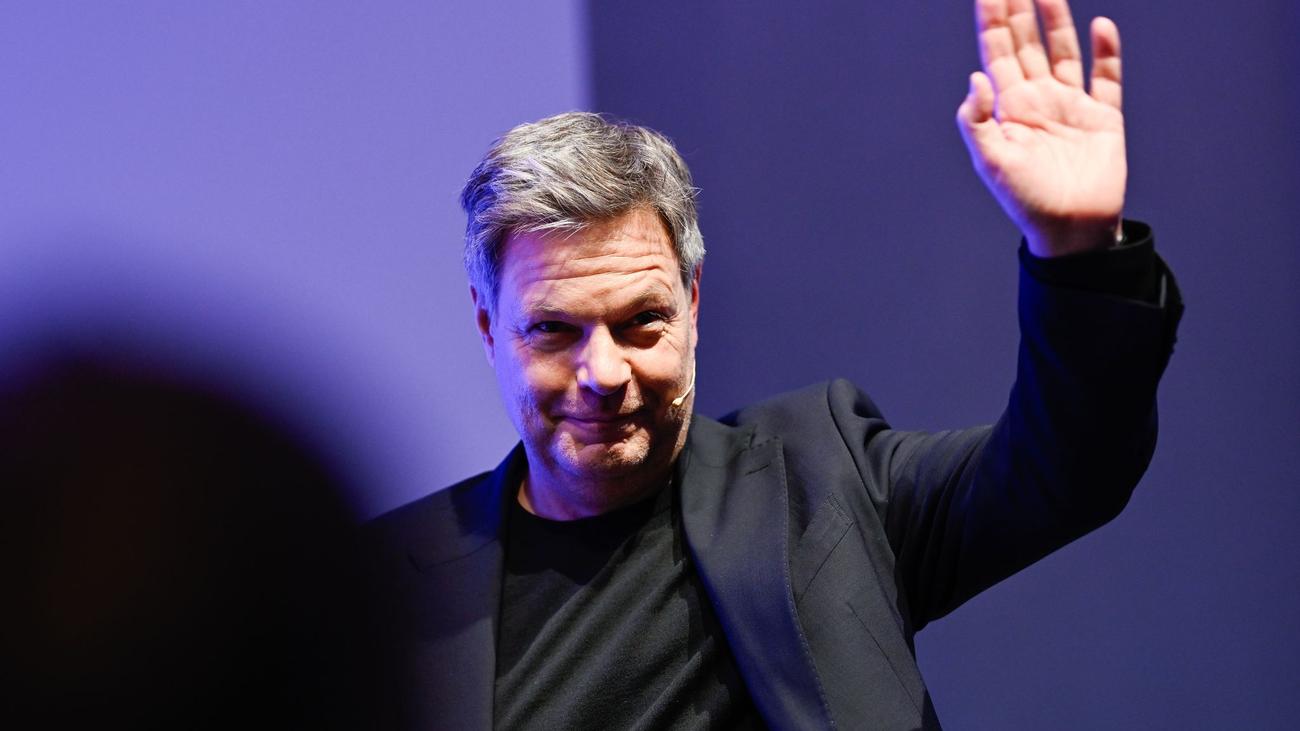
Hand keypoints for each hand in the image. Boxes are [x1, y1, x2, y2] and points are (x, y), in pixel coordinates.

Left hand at [957, 0, 1125, 256]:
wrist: (1072, 229)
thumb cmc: (1026, 201)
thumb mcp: (992, 162)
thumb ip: (977, 120)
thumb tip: (975, 77)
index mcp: (1009, 108)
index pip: (996, 54)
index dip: (992, 21)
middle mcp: (1038, 100)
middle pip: (1026, 43)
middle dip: (1020, 10)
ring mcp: (1071, 106)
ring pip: (1063, 51)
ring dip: (1057, 21)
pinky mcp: (1103, 118)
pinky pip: (1106, 78)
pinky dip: (1105, 52)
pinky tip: (1101, 26)